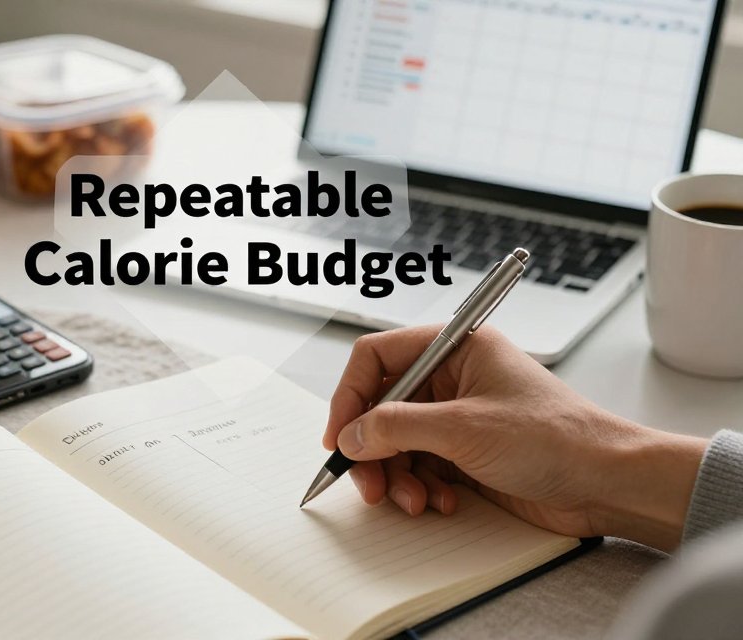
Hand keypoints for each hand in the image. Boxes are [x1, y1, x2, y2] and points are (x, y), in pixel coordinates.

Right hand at [323, 325, 707, 551]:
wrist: (607, 483)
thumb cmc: (556, 438)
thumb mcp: (463, 429)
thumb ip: (396, 427)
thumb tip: (351, 435)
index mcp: (454, 348)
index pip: (378, 358)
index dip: (350, 395)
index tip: (339, 436)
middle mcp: (452, 378)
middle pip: (381, 406)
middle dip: (372, 448)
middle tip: (367, 483)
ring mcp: (457, 417)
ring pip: (397, 443)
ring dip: (397, 476)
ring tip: (412, 499)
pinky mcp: (465, 453)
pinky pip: (420, 467)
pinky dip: (420, 488)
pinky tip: (441, 502)